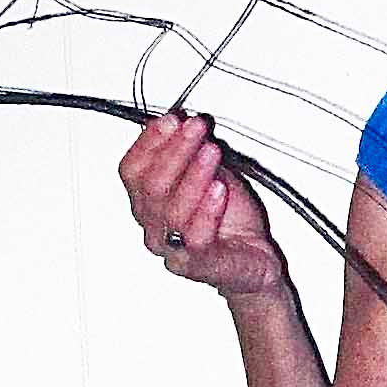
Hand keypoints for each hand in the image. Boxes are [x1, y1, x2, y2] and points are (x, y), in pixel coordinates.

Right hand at [117, 112, 289, 298]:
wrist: (254, 258)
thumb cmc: (229, 218)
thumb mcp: (208, 174)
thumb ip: (191, 152)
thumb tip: (182, 123)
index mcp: (147, 204)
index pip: (132, 171)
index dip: (149, 142)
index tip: (171, 120)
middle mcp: (153, 227)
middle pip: (151, 186)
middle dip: (175, 150)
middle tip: (195, 129)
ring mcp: (172, 249)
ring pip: (171, 209)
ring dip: (193, 174)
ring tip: (211, 153)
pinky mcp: (196, 265)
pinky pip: (195, 237)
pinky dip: (208, 210)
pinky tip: (219, 189)